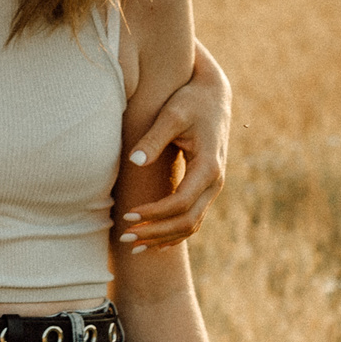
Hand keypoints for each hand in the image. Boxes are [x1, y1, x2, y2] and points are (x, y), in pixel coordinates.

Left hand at [120, 42, 230, 250]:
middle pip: (187, 221)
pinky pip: (193, 218)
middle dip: (156, 233)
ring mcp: (213, 187)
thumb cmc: (190, 101)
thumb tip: (134, 160)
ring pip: (192, 225)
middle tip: (125, 237)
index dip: (153, 213)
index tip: (127, 216)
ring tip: (134, 246)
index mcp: (208, 166)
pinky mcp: (206, 187)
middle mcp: (215, 182)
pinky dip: (174, 233)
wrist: (213, 95)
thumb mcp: (172, 114)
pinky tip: (154, 243)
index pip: (180, 203)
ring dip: (163, 238)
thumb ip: (154, 138)